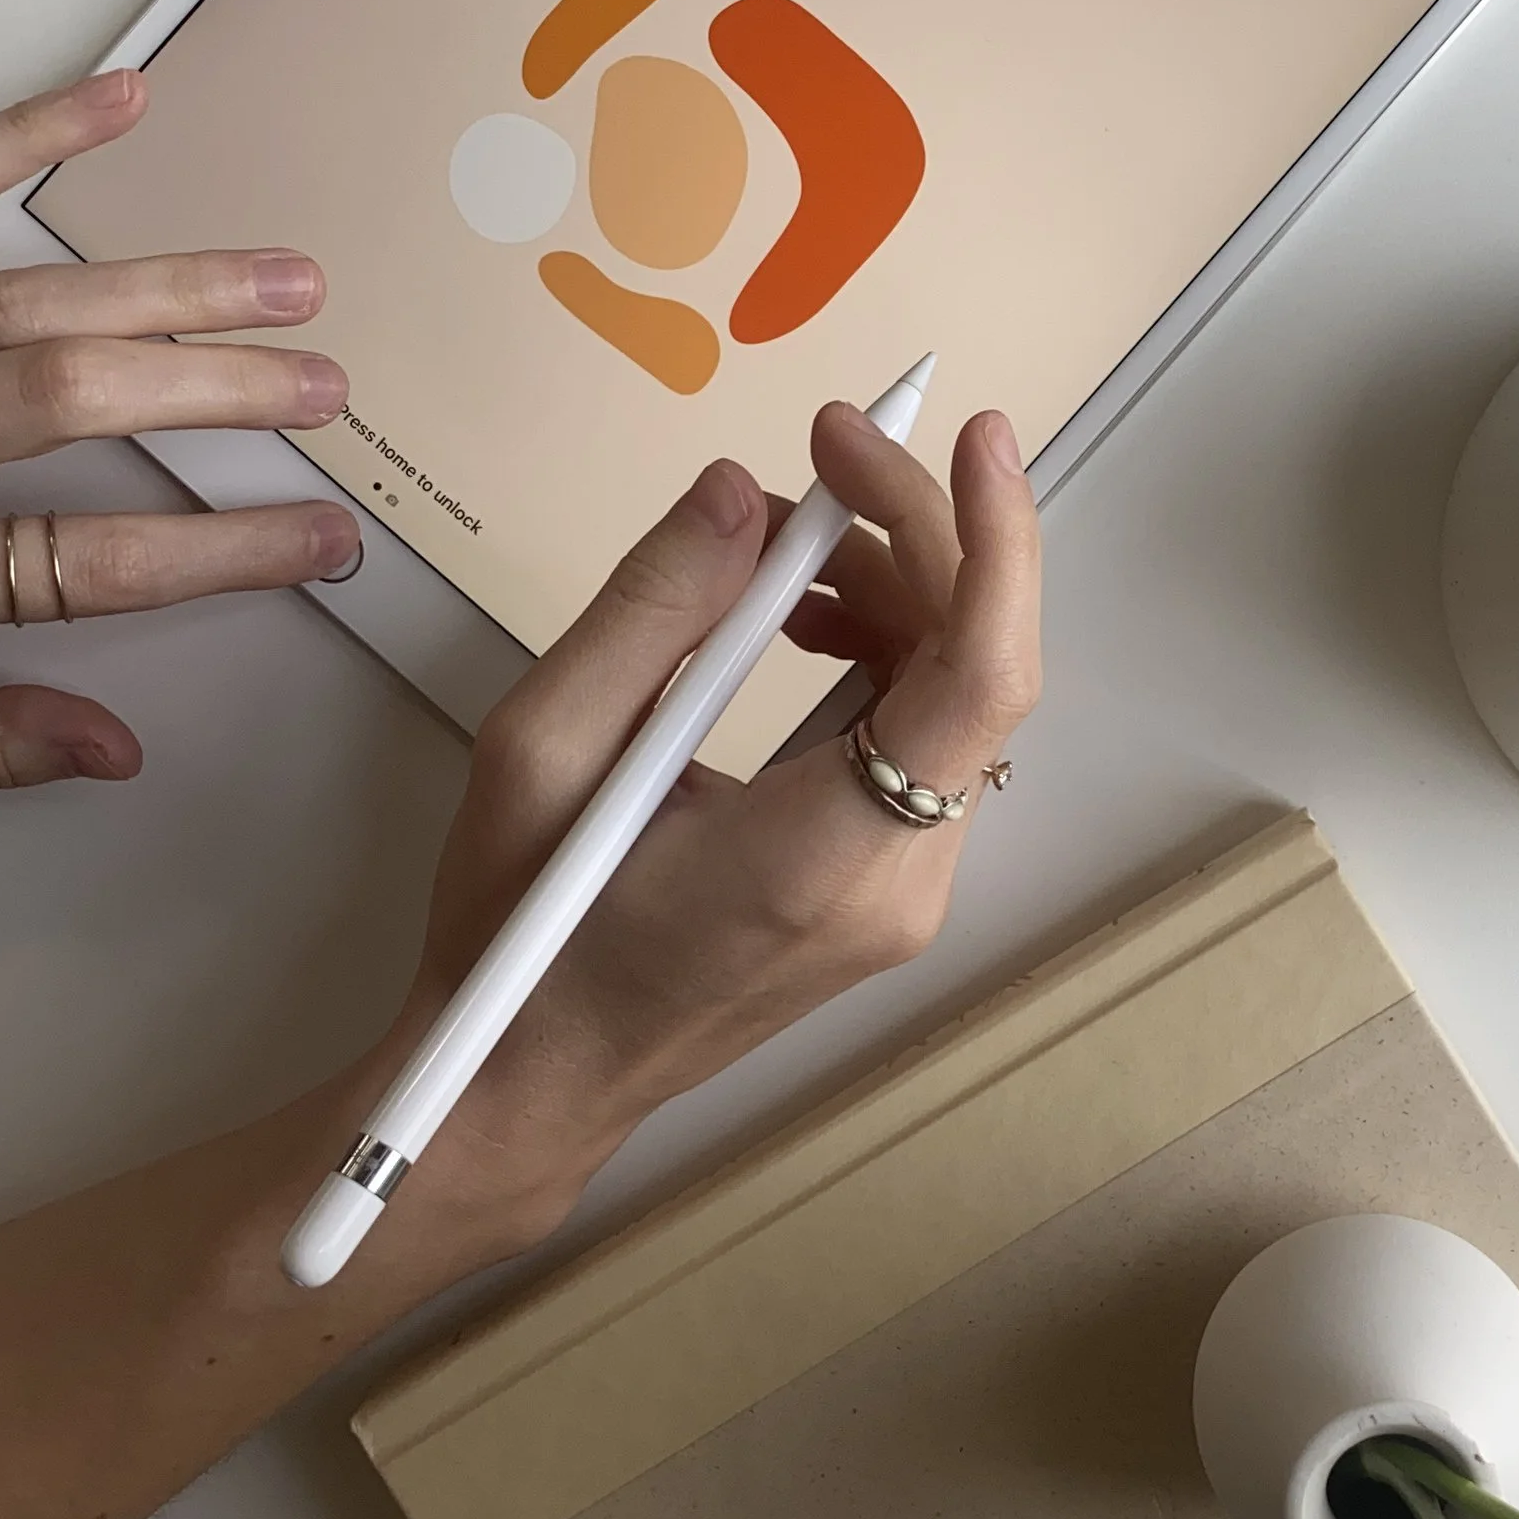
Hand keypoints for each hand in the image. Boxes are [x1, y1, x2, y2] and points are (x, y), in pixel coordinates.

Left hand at [0, 66, 361, 793]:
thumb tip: (108, 744)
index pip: (96, 563)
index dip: (226, 551)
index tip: (320, 539)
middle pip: (78, 403)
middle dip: (222, 392)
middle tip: (321, 388)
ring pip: (30, 298)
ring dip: (172, 281)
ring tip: (282, 275)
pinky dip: (24, 135)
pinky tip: (115, 105)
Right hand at [392, 398, 1041, 1266]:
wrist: (535, 1084)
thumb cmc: (523, 936)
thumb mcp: (542, 750)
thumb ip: (649, 610)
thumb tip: (738, 492)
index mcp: (822, 858)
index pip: (978, 680)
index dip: (994, 542)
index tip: (967, 435)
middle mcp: (899, 883)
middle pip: (974, 670)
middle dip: (912, 537)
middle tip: (816, 457)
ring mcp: (909, 895)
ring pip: (956, 698)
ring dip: (892, 593)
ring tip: (769, 561)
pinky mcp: (891, 888)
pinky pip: (924, 739)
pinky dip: (880, 656)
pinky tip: (789, 627)